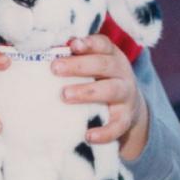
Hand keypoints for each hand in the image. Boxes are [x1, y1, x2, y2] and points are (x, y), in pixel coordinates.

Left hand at [52, 35, 149, 159]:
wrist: (131, 108)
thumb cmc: (101, 81)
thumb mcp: (94, 66)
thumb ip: (76, 58)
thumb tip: (49, 50)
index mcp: (112, 56)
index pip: (103, 44)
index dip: (89, 43)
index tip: (72, 45)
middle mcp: (121, 73)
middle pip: (103, 65)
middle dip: (79, 66)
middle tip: (55, 68)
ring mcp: (126, 95)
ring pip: (111, 90)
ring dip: (87, 92)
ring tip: (64, 95)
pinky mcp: (126, 118)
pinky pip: (117, 125)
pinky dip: (104, 132)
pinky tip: (89, 136)